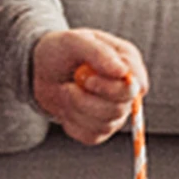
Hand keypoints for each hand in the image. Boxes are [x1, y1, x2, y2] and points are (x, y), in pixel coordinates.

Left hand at [32, 28, 147, 145]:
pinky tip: (67, 107)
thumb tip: (122, 72)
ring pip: (105, 125)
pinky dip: (73, 124)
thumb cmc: (61, 51)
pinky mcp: (102, 128)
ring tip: (65, 92)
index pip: (135, 85)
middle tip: (68, 86)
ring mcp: (117, 110)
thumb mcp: (74, 41)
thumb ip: (99, 53)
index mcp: (128, 62)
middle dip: (86, 101)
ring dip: (76, 110)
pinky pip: (92, 137)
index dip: (111, 88)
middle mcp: (128, 88)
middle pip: (120, 108)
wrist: (43, 71)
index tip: (87, 80)